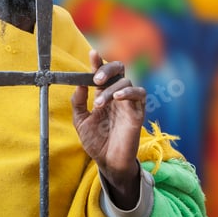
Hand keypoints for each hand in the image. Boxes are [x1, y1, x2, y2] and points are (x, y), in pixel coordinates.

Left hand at [71, 50, 145, 208]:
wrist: (107, 162)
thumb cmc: (95, 142)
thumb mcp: (80, 121)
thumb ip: (78, 102)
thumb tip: (78, 84)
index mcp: (103, 95)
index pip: (102, 73)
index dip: (98, 62)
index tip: (92, 54)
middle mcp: (117, 95)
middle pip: (119, 70)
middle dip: (108, 69)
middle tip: (97, 79)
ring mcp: (128, 103)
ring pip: (126, 82)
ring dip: (112, 89)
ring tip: (99, 103)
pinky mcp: (138, 112)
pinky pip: (139, 94)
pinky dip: (129, 92)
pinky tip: (118, 98)